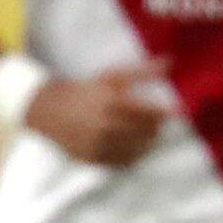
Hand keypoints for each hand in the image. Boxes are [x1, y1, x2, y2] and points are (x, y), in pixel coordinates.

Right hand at [23, 65, 174, 169]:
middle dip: (156, 127)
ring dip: (147, 142)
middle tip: (155, 121)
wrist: (47, 110)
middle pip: (148, 133)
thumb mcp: (111, 76)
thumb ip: (142, 71)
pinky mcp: (93, 158)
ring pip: (139, 149)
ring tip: (146, 134)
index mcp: (113, 103)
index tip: (176, 111)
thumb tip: (171, 61)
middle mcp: (107, 126)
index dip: (168, 112)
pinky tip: (132, 146)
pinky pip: (124, 162)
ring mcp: (99, 144)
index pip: (153, 113)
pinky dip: (133, 155)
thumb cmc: (84, 90)